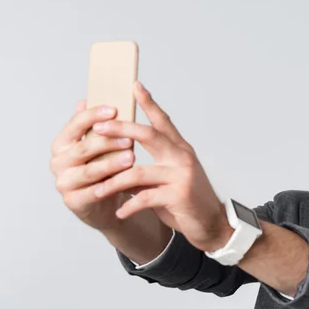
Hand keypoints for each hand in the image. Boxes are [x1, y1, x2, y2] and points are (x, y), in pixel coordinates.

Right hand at [50, 100, 136, 230]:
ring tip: (131, 158)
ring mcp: (64, 182)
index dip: (94, 115)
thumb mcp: (99, 146)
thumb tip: (86, 98)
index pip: (76, 123)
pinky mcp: (74, 202)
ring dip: (111, 164)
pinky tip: (125, 181)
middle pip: (84, 148)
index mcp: (63, 142)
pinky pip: (94, 193)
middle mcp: (58, 161)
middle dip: (107, 142)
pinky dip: (110, 186)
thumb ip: (94, 125)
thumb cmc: (103, 168)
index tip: (114, 109)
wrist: (103, 203)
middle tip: (130, 139)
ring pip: (89, 171)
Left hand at [89, 82, 230, 251]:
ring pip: (138, 171)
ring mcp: (181, 175)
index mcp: (180, 149)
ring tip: (98, 189)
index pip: (163, 121)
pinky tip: (119, 212)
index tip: (134, 85)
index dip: (149, 102)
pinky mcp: (178, 195)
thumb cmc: (186, 199)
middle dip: (120, 129)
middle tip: (98, 127)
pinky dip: (129, 206)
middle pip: (149, 135)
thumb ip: (150, 165)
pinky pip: (145, 197)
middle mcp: (182, 157)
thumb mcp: (170, 177)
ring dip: (114, 181)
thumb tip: (120, 158)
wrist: (211, 223)